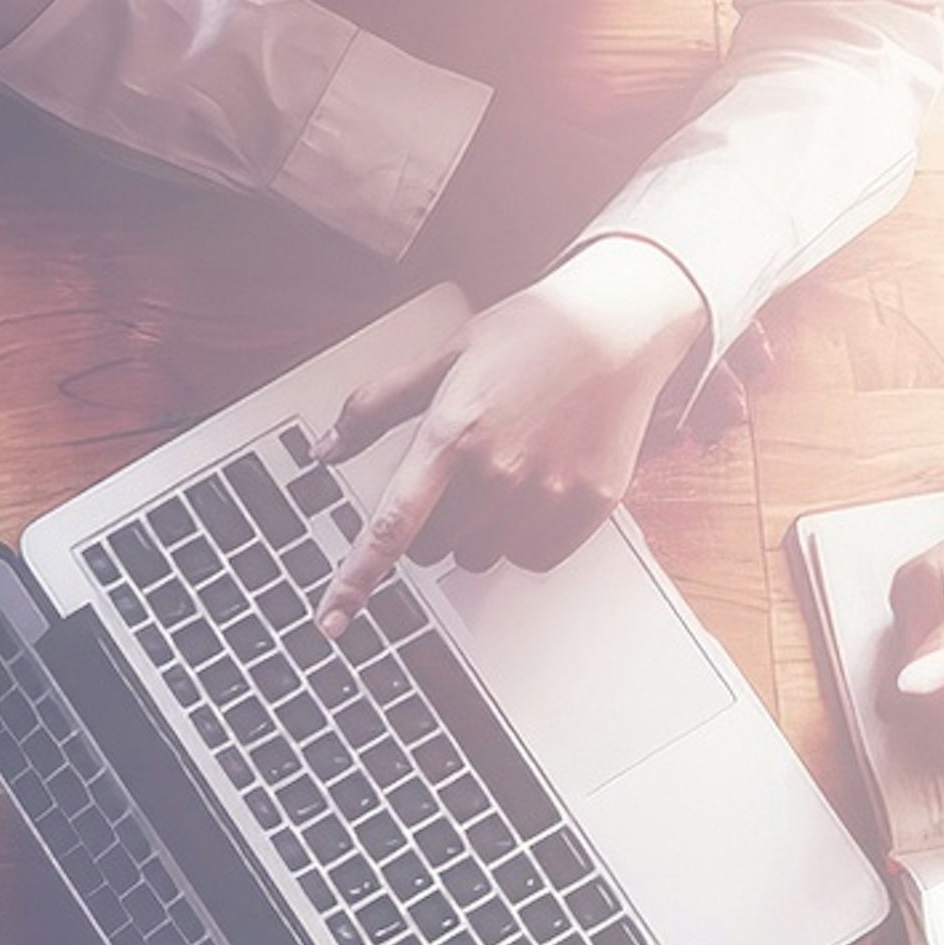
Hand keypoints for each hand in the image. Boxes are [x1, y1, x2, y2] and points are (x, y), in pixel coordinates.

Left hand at [314, 238, 709, 628]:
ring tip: (505, 470)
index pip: (391, 526)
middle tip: (458, 475)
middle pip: (433, 549)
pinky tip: (538, 486)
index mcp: (453, 434)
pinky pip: (532, 558)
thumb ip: (376, 407)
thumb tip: (326, 449)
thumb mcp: (444, 356)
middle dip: (431, 524)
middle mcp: (498, 471)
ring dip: (478, 531)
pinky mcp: (586, 505)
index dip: (355, 579)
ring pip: (480, 557)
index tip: (332, 621)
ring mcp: (546, 493)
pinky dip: (525, 536)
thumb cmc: (529, 334)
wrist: (618, 323)